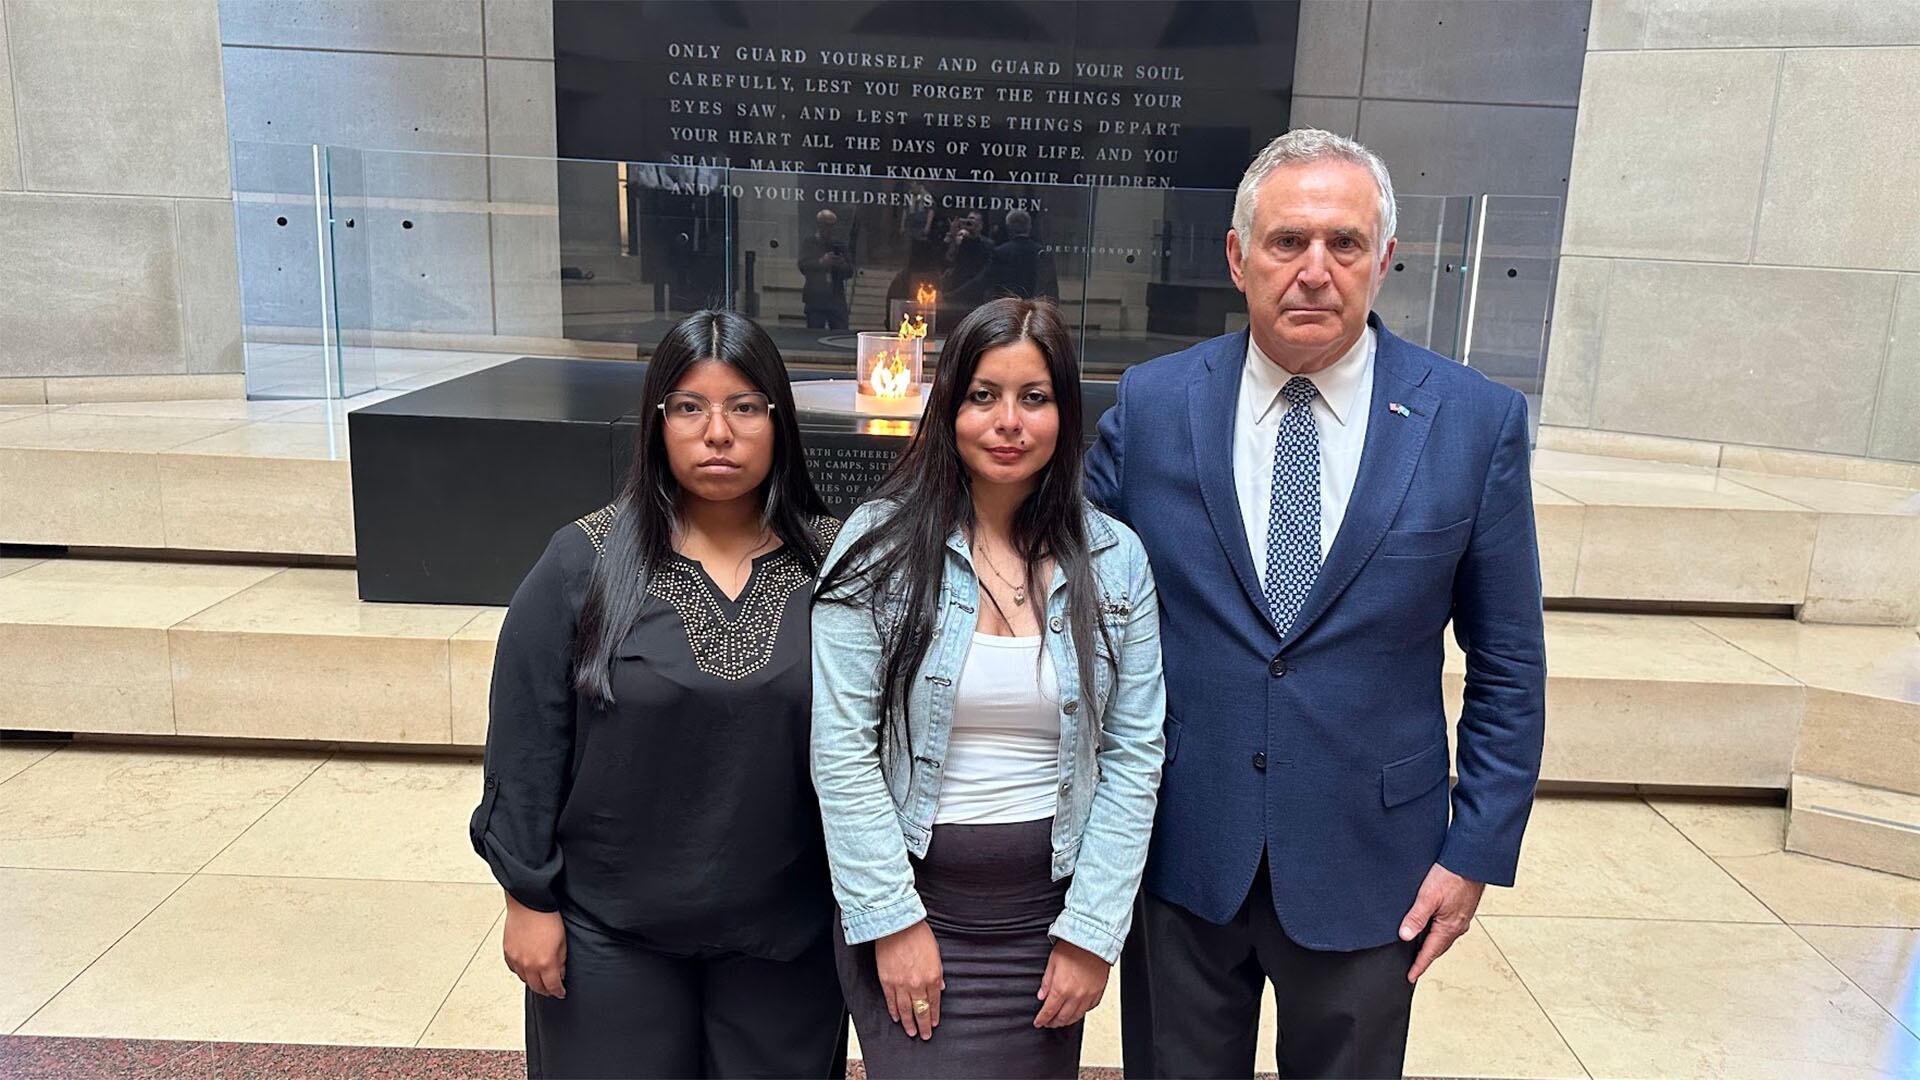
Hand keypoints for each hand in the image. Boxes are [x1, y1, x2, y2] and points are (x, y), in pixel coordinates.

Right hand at [502, 892, 566, 997]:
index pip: (552, 986)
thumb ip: (561, 961)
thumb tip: (560, 973)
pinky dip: (521, 972)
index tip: (561, 992)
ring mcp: (516, 959)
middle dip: (546, 990)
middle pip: (537, 987)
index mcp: (545, 963)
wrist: (528, 903)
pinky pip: (514, 969)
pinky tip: (527, 969)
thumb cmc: (547, 918)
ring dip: (533, 982)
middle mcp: (528, 964)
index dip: (558, 992)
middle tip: (552, 989)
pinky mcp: (507, 952)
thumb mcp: (562, 942)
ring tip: (540, 979)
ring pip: (524, 979)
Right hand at [874, 920, 943, 1039]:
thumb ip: (938, 972)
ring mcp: (901, 984)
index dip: (934, 1014)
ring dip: (909, 1023)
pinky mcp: (887, 981)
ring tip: (911, 1032)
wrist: (897, 924)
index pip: (934, 1002)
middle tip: (925, 1035)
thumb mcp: (936, 953)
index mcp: (932, 976)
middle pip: (921, 1010)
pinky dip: (894, 1011)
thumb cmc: (918, 934)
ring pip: (906, 1010)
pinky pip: (891, 1001)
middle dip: (923, 1025)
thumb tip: (940, 986)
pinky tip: (897, 1018)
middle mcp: (918, 984)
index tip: (934, 1023)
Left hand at [1034, 940, 1109, 1027]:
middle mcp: (1075, 996)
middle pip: (1062, 1017)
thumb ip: (1046, 982)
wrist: (1093, 940)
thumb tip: (1042, 996)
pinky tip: (1077, 1011)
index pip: (1049, 1011)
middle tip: (1048, 1023)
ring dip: (1066, 1021)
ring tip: (1060, 1020)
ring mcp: (1088, 996)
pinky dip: (1081, 1012)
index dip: (1042, 1020)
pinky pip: (1089, 1009)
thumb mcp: (1052, 962)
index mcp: (1061, 989)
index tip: (1038, 1023)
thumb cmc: (1073, 947)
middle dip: (1053, 1022)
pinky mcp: (1098, 993)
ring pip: (1076, 1016)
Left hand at [1399, 863, 1484, 982]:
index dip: (1419, 965)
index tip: (1411, 977)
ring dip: (1432, 945)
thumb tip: (1405, 936)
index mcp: (1449, 927)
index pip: (1430, 952)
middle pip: (1438, 948)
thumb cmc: (1452, 875)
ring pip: (1444, 938)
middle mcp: (1458, 926)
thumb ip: (1416, 917)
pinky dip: (1439, 933)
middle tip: (1414, 967)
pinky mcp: (1463, 909)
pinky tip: (1433, 928)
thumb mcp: (1428, 896)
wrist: (1472, 860)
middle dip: (1426, 958)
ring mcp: (1461, 918)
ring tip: (1421, 951)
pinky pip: (1448, 928)